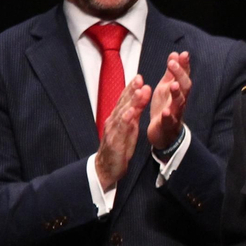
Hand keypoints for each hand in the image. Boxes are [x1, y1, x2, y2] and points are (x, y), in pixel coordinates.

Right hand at [94, 74, 151, 189]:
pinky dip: (125, 120)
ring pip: (122, 114)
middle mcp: (113, 121)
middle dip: (131, 90)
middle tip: (139, 78)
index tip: (139, 77)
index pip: (124, 101)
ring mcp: (112, 131)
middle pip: (122, 103)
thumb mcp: (129, 129)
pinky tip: (131, 113)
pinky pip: (120, 130)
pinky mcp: (114, 142)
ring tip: (139, 91)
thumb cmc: (118, 147)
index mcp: (118, 118)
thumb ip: (133, 115)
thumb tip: (139, 100)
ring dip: (130, 102)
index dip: (131, 88)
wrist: (106, 168)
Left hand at [147, 52, 191, 150]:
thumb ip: (172, 73)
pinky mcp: (168, 125)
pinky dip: (168, 116)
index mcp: (178, 91)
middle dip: (180, 75)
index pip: (184, 76)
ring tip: (174, 85)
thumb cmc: (165, 107)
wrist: (163, 133)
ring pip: (180, 103)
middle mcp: (180, 101)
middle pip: (185, 87)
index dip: (184, 66)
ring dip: (177, 94)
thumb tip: (176, 54)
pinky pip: (169, 120)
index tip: (182, 54)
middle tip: (172, 64)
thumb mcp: (166, 88)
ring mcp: (175, 113)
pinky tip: (165, 112)